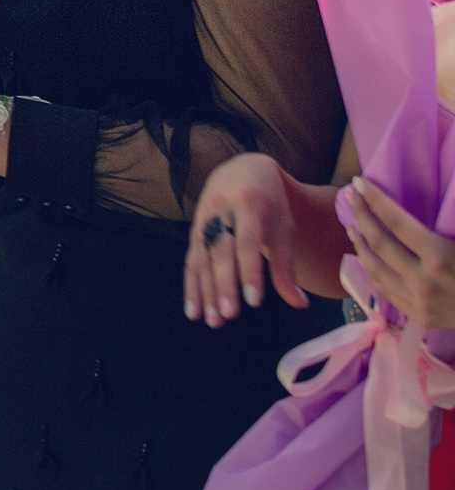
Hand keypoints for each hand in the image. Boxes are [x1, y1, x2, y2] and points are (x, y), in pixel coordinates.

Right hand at [186, 152, 312, 325]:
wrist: (242, 169)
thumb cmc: (270, 204)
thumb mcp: (283, 228)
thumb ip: (286, 266)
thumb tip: (299, 304)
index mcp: (250, 204)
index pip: (248, 242)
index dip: (249, 271)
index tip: (255, 301)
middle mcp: (221, 210)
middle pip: (221, 252)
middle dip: (223, 285)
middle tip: (228, 315)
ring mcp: (203, 219)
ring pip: (202, 258)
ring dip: (204, 291)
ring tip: (211, 320)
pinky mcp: (194, 230)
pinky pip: (191, 261)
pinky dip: (192, 286)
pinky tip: (194, 310)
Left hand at [344, 176, 454, 329]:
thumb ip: (450, 220)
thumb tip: (447, 187)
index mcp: (440, 257)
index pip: (397, 222)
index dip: (376, 200)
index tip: (360, 182)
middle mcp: (423, 280)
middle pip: (379, 243)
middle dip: (362, 216)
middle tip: (351, 198)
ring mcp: (417, 301)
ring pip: (374, 269)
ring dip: (360, 245)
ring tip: (353, 227)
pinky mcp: (417, 316)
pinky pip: (385, 289)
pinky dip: (372, 269)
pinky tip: (368, 258)